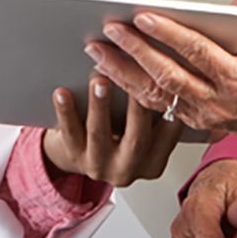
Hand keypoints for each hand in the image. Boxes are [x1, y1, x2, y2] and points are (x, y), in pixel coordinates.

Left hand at [42, 75, 181, 186]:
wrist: (81, 155)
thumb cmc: (120, 136)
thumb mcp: (147, 133)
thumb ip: (160, 114)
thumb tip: (173, 69)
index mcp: (153, 162)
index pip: (168, 132)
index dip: (170, 104)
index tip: (168, 76)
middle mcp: (129, 168)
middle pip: (137, 138)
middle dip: (137, 107)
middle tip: (136, 78)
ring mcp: (99, 164)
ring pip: (100, 134)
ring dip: (100, 106)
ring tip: (99, 80)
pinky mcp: (73, 156)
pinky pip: (68, 133)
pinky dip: (65, 111)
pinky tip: (62, 92)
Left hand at [87, 0, 236, 141]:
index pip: (195, 52)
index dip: (167, 33)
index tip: (142, 17)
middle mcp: (219, 103)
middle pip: (166, 76)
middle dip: (133, 52)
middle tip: (109, 31)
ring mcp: (206, 118)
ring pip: (155, 97)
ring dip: (123, 74)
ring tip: (98, 54)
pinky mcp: (198, 124)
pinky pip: (159, 109)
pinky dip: (134, 92)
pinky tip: (114, 76)